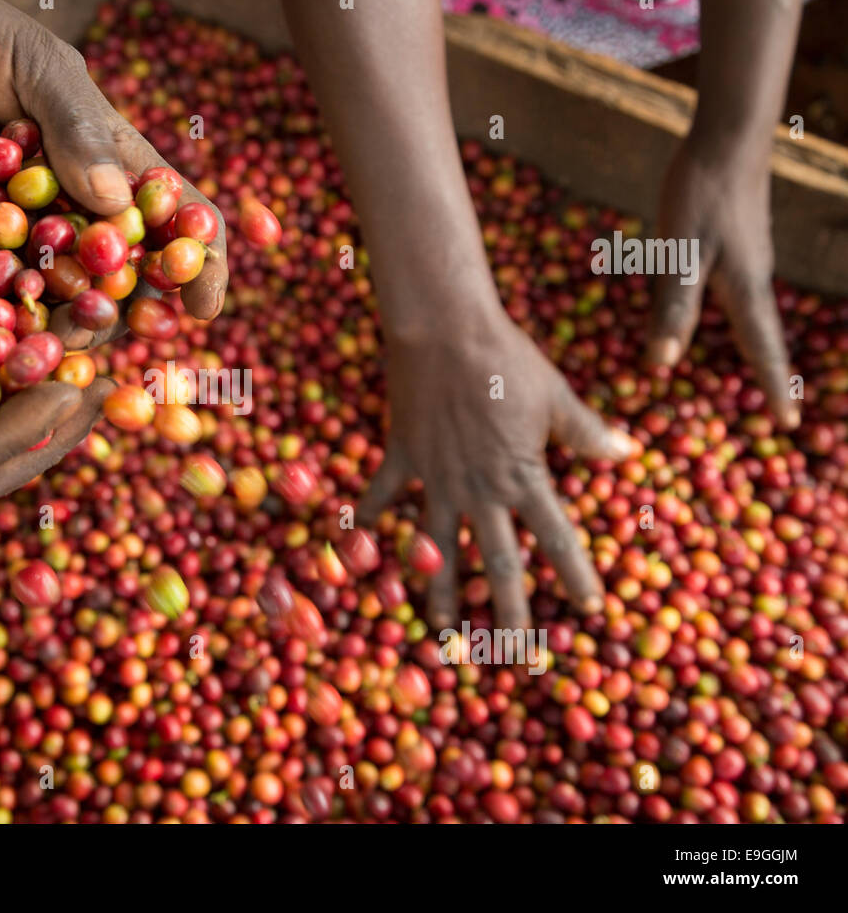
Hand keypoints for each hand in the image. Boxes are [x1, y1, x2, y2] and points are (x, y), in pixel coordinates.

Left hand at [0, 0, 227, 324]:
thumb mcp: (38, 67)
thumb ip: (75, 129)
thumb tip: (114, 204)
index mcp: (114, 166)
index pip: (174, 219)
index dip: (197, 264)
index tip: (202, 307)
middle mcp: (74, 209)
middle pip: (116, 277)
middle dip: (116, 313)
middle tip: (97, 333)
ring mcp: (19, 233)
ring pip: (49, 297)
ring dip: (46, 323)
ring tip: (31, 339)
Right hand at [358, 305, 636, 629]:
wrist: (443, 331)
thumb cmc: (506, 360)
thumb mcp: (557, 397)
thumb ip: (588, 433)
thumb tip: (626, 453)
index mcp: (522, 476)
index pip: (556, 538)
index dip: (576, 576)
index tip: (592, 610)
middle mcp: (478, 489)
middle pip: (497, 563)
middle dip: (508, 613)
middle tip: (514, 655)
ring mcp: (435, 478)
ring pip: (437, 549)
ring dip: (438, 593)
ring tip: (439, 633)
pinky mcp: (402, 457)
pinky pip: (384, 497)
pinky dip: (371, 520)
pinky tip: (359, 546)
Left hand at [646, 140, 797, 428]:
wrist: (727, 138)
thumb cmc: (701, 195)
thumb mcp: (679, 254)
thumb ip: (673, 307)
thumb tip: (664, 363)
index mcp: (744, 288)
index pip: (763, 350)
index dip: (774, 388)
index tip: (790, 424)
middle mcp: (753, 280)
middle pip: (764, 338)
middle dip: (769, 376)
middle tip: (780, 412)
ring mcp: (749, 261)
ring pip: (751, 315)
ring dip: (756, 348)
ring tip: (758, 375)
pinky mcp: (739, 244)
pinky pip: (739, 293)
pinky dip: (737, 318)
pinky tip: (725, 316)